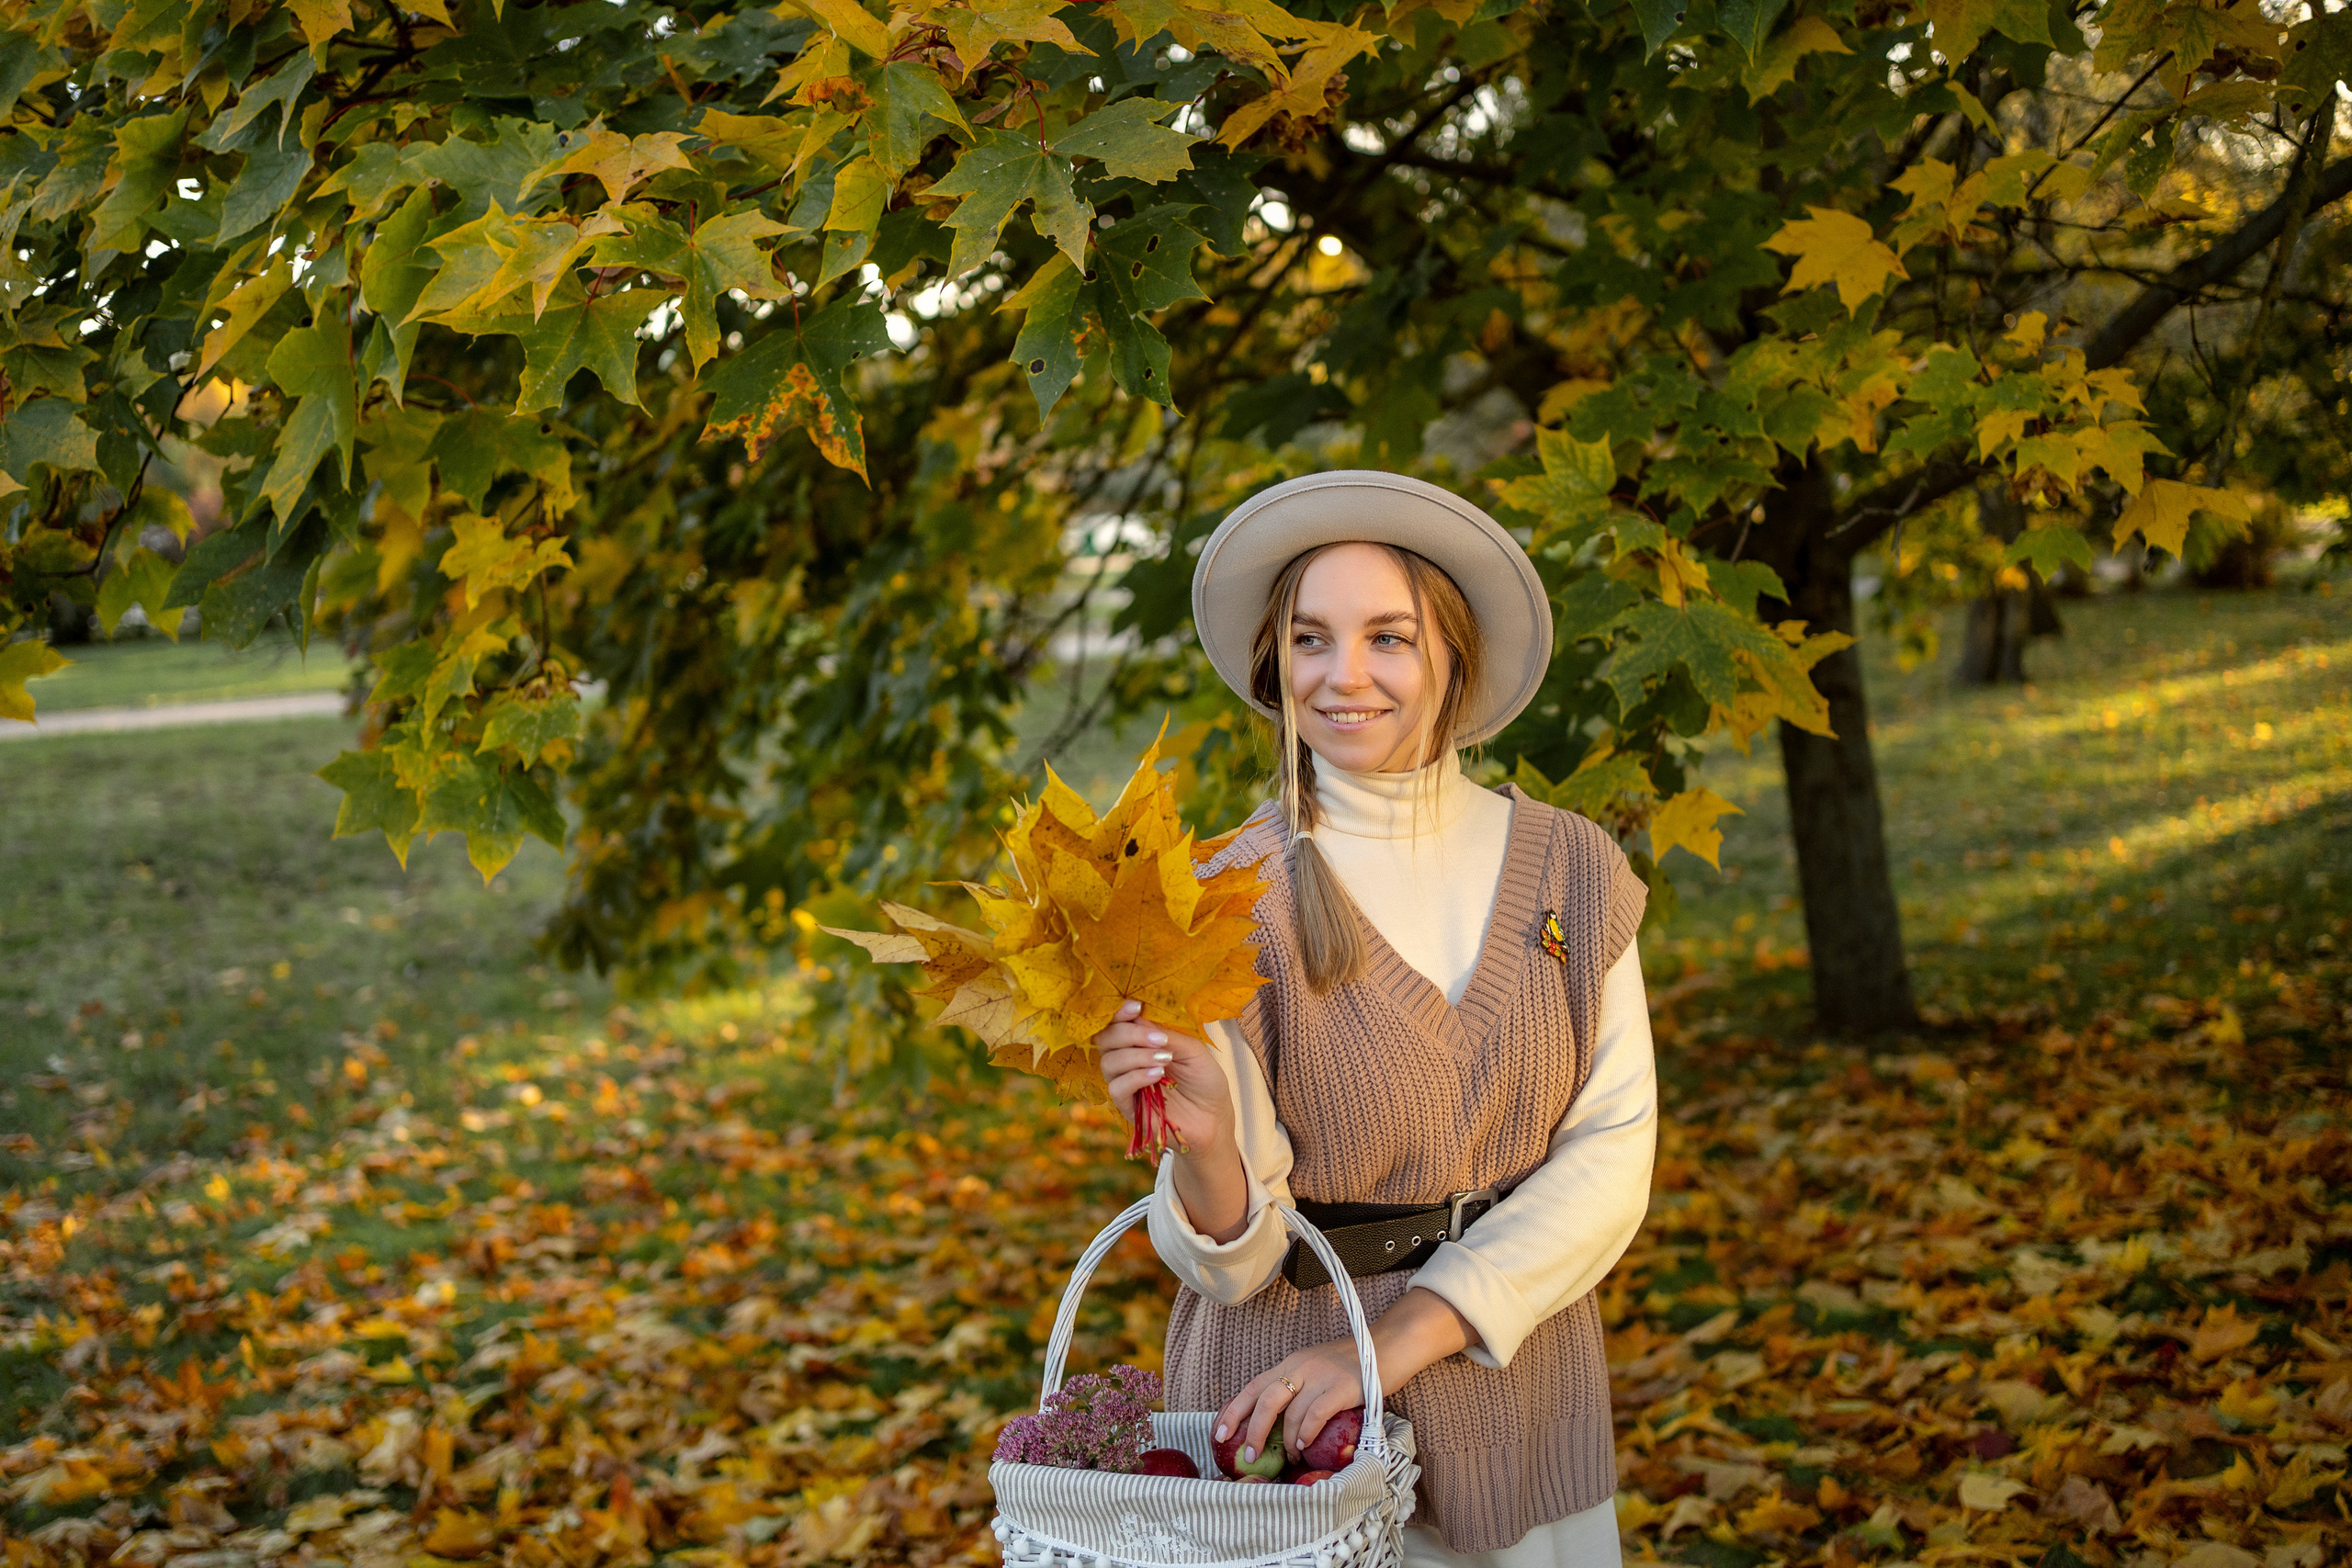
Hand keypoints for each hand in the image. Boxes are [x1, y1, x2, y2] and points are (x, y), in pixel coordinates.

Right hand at [1094, 999, 1230, 1154]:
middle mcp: (1129, 1060)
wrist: (1215, 1119)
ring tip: (1164, 1060)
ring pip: (1108, 1062)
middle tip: (1158, 1040)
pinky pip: (1116, 1087)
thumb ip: (1167, 1034)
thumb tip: (1138, 1018)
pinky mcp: (1128, 1106)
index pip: (1117, 1023)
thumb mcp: (1193, 1050)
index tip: (1136, 1007)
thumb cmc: (1206, 1082)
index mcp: (1142, 1042)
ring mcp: (1127, 1083)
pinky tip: (1157, 1075)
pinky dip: (1135, 1077)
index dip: (1120, 1013)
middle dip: (1128, 1034)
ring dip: (1135, 1056)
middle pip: (1105, 1039)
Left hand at [1216, 1337, 1362, 1468]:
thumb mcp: (1316, 1370)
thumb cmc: (1351, 1365)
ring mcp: (1322, 1376)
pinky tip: (1303, 1445)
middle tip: (1250, 1456)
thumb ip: (1296, 1389)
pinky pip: (1316, 1414)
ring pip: (1291, 1411)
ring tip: (1289, 1457)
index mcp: (1290, 1363)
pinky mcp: (1342, 1387)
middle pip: (1265, 1400)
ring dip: (1286, 1440)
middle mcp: (1300, 1366)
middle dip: (1253, 1431)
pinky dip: (1306, 1433)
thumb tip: (1275, 1424)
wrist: (1386, 1347)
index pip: (1253, 1386)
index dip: (1233, 1411)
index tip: (1219, 1433)